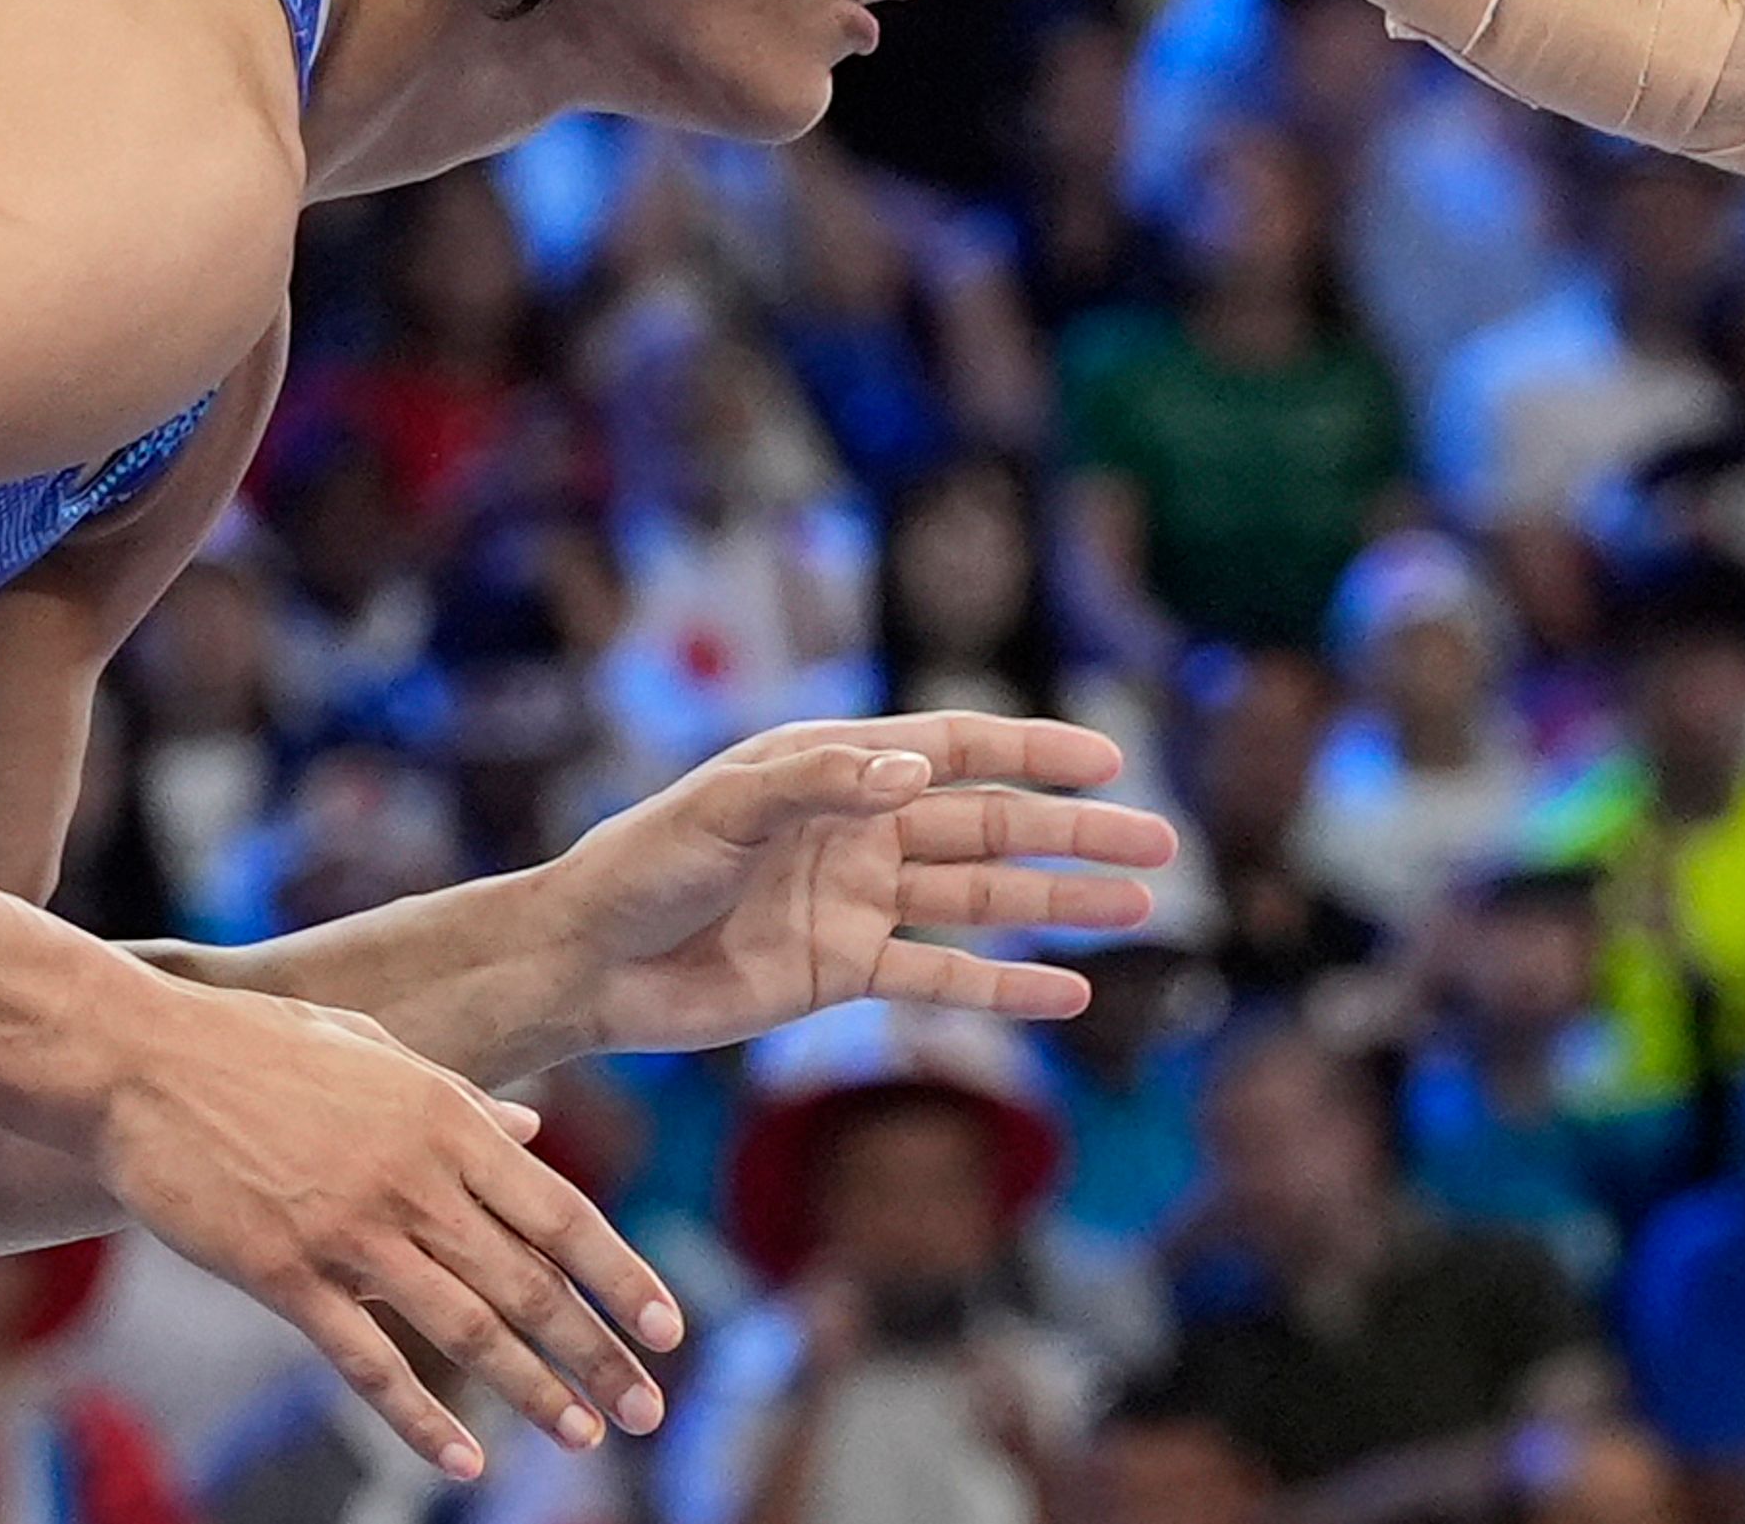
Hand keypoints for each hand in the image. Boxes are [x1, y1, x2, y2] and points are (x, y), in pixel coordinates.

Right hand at [89, 979, 680, 1480]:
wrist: (141, 1061)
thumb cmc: (261, 1048)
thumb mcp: (382, 1054)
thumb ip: (464, 1101)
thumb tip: (532, 1130)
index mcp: (450, 1121)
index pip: (563, 1214)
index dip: (622, 1277)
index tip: (671, 1330)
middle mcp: (417, 1180)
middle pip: (530, 1283)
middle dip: (597, 1352)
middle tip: (649, 1410)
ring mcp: (351, 1232)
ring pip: (466, 1328)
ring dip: (531, 1390)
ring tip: (582, 1437)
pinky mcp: (282, 1275)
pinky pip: (366, 1362)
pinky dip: (419, 1417)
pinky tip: (463, 1460)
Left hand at [545, 714, 1177, 1050]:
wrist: (583, 963)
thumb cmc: (639, 864)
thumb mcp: (723, 810)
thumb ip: (820, 783)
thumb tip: (917, 771)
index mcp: (838, 769)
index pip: (961, 750)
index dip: (1037, 751)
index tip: (1109, 760)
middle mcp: (862, 828)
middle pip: (994, 828)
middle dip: (1078, 835)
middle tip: (1160, 846)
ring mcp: (859, 902)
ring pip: (983, 901)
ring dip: (1060, 905)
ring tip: (1137, 909)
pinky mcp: (842, 971)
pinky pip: (940, 975)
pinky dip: (1004, 985)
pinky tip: (1069, 994)